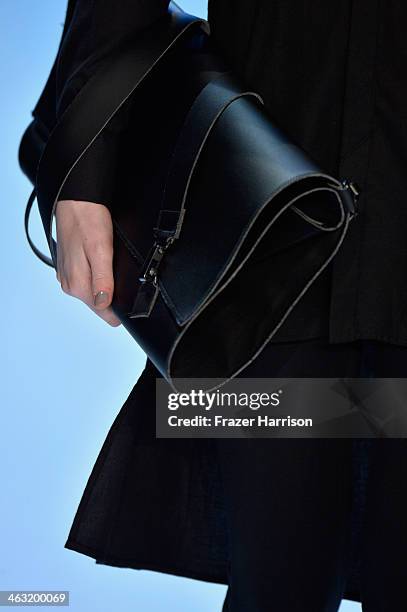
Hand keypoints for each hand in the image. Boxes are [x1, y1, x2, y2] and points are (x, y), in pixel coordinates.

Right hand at [55, 199, 120, 326]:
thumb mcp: (101, 251)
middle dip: (113, 294)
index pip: (104, 313)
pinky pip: (87, 281)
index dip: (119, 309)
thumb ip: (103, 280)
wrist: (76, 201)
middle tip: (120, 271)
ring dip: (106, 283)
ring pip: (94, 293)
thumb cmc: (88, 221)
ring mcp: (68, 277)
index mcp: (78, 284)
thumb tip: (104, 304)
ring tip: (110, 263)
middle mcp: (70, 285)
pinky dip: (98, 275)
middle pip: (100, 304)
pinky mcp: (69, 268)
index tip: (129, 296)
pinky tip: (101, 260)